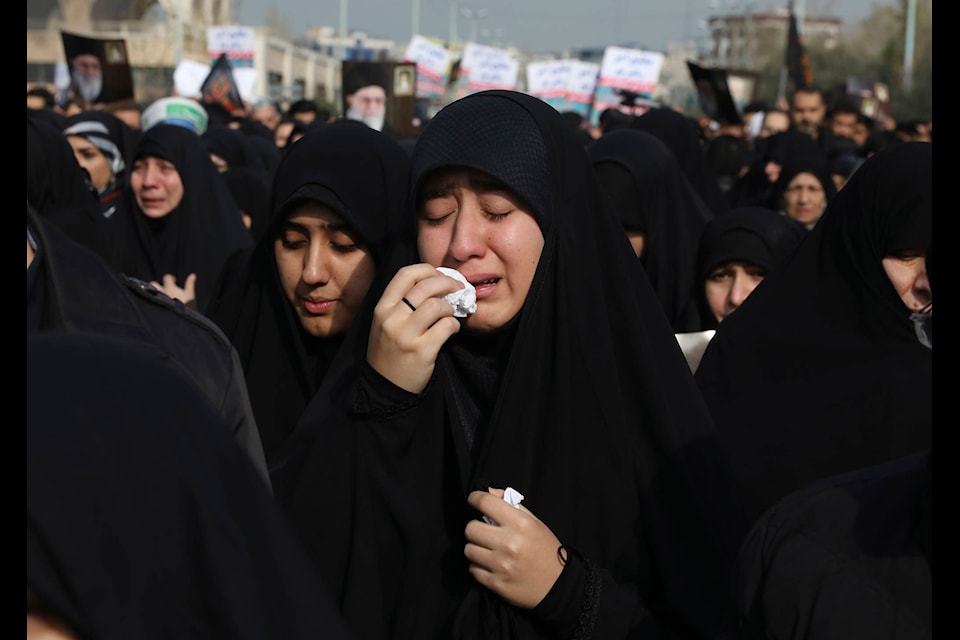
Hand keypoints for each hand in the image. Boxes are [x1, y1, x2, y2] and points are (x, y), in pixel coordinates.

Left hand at [150, 273, 196, 306]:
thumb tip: (192, 275)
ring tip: (159, 295)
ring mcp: (158, 299)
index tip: (174, 280)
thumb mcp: (190, 294)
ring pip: (151, 293)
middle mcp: (162, 292)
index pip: (167, 277)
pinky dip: (153, 301)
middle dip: (157, 284)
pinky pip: (151, 302)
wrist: (181, 317)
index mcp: (170, 288)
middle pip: (154, 284)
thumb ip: (190, 283)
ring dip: (154, 292)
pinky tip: (158, 303)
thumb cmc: (186, 306)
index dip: (171, 278)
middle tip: (163, 288)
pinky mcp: (156, 306)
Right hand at [366, 263, 462, 393]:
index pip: (406, 274)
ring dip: (450, 308)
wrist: (385, 388)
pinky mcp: (421, 351)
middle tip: (458, 288)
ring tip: (449, 316)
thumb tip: (435, 282)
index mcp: (382, 308)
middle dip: (448, 283)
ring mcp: (406, 335)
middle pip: (425, 286)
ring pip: (437, 305)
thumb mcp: (385, 323)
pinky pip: (447, 327)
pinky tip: (451, 330)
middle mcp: (391, 318)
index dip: (428, 269)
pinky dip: (454, 325)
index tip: (440, 275)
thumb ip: (402, 303)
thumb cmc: (389, 352)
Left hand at [464, 487, 563, 608]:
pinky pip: (473, 569)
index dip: (475, 498)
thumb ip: (512, 505)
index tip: (473, 500)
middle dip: (475, 528)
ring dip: (476, 548)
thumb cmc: (546, 551)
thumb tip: (489, 491)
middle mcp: (509, 543)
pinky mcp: (496, 583)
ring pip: (469, 549)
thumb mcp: (535, 523)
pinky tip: (491, 565)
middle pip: (470, 528)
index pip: (485, 502)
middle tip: (484, 531)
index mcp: (521, 524)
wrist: (558, 587)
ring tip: (488, 550)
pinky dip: (479, 566)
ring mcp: (501, 565)